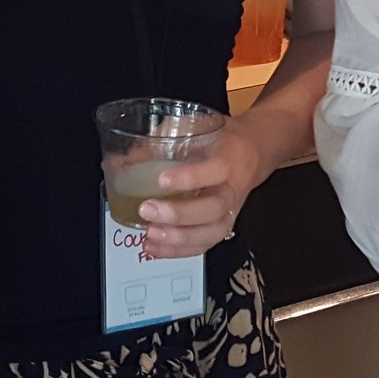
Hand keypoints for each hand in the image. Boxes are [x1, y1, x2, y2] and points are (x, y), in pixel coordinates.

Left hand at [137, 117, 273, 258]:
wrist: (253, 152)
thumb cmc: (221, 139)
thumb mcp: (197, 126)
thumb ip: (165, 140)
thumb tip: (124, 160)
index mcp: (231, 158)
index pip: (216, 170)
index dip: (190, 177)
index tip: (161, 179)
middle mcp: (234, 188)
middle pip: (214, 209)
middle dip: (179, 214)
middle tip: (148, 209)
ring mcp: (230, 211)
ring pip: (211, 232)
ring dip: (178, 238)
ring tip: (150, 234)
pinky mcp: (222, 225)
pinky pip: (204, 244)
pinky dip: (177, 251)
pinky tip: (155, 247)